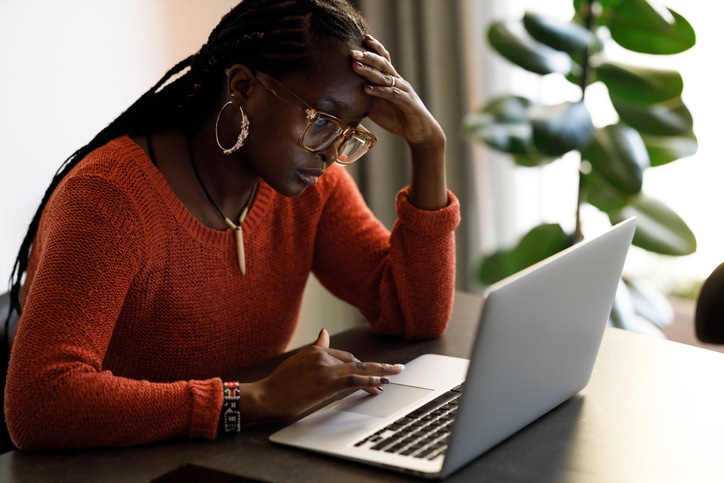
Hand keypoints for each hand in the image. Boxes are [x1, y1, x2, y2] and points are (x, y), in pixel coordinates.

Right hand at [242, 329, 404, 421]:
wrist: (267, 395)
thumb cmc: (279, 384)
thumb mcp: (297, 361)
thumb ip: (315, 348)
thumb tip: (324, 333)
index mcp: (316, 350)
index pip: (344, 356)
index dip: (359, 365)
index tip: (370, 371)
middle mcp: (322, 355)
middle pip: (354, 361)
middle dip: (373, 368)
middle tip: (392, 370)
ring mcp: (326, 367)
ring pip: (360, 368)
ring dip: (381, 371)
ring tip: (396, 372)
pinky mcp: (328, 381)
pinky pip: (355, 379)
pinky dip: (371, 380)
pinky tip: (382, 383)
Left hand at [352, 35, 444, 149]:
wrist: (419, 132)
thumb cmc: (397, 118)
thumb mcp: (376, 106)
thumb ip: (363, 98)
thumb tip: (343, 96)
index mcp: (391, 80)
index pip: (384, 59)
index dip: (374, 48)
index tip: (362, 38)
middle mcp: (398, 82)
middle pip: (383, 64)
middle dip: (367, 56)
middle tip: (352, 52)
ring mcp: (403, 91)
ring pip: (386, 77)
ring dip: (369, 72)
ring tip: (355, 66)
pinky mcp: (407, 102)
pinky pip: (392, 94)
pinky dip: (379, 91)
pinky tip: (367, 89)